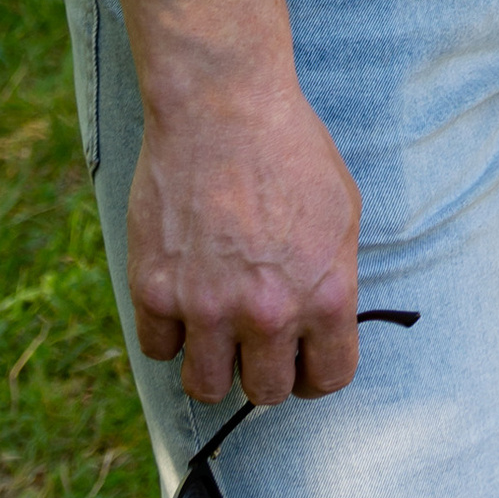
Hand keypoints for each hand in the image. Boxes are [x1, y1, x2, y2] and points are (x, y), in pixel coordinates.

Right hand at [128, 81, 362, 404]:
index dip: (314, 374)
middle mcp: (269, 313)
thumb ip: (333, 278)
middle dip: (262, 369)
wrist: (223, 104)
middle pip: (265, 392)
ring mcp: (208, 307)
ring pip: (205, 387)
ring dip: (212, 364)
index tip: (301, 363)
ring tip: (215, 330)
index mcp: (326, 295)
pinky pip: (158, 349)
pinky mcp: (156, 291)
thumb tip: (321, 326)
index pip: (328, 377)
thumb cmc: (290, 148)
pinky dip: (168, 332)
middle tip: (254, 342)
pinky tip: (180, 300)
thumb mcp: (343, 211)